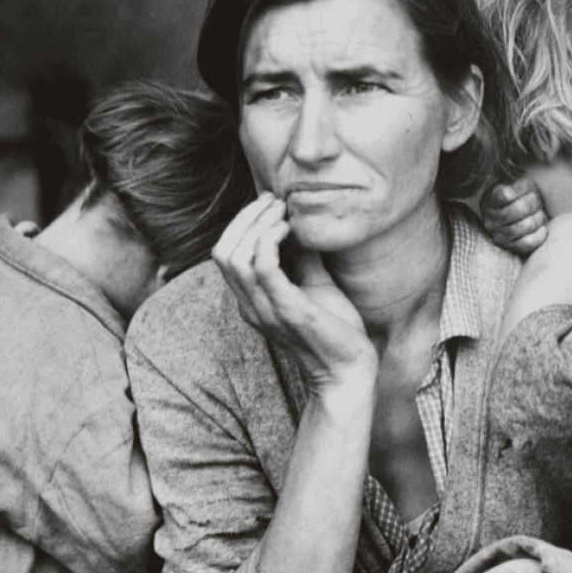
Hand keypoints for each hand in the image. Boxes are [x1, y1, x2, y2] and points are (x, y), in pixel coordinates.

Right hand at [213, 193, 375, 391]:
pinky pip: (263, 268)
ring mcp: (265, 309)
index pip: (224, 255)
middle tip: (274, 202)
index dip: (241, 224)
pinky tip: (289, 230)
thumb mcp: (314, 284)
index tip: (269, 204)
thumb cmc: (334, 329)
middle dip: (245, 218)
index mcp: (252, 300)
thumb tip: (301, 223)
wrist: (349, 370)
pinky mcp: (288, 310)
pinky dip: (270, 240)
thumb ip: (302, 257)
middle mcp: (250, 306)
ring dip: (257, 224)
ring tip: (282, 212)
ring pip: (235, 257)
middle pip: (223, 252)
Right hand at [480, 176, 548, 255]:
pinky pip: (529, 242)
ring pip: (525, 226)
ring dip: (538, 217)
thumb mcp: (515, 182)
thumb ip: (514, 183)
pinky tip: (543, 226)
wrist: (523, 213)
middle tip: (536, 199)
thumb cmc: (520, 195)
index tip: (527, 187)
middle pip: (519, 209)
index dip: (521, 189)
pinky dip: (540, 233)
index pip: (505, 194)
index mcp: (489, 201)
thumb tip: (508, 194)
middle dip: (533, 201)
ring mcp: (500, 236)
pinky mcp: (512, 247)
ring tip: (539, 212)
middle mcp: (490, 221)